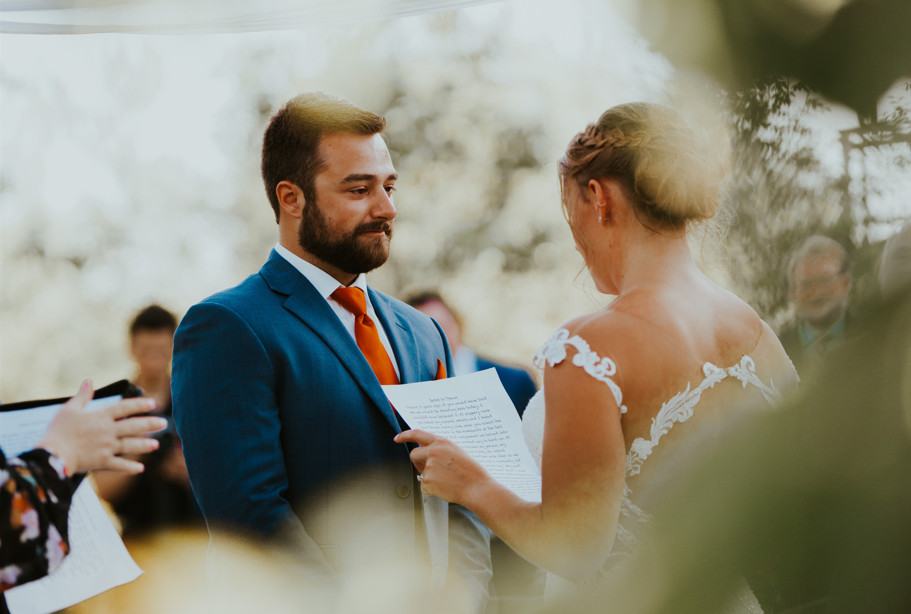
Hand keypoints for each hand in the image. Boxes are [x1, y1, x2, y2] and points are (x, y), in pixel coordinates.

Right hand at [37, 380, 168, 475]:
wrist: (51, 455)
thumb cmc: (58, 431)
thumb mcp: (69, 409)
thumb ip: (82, 396)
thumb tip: (88, 381)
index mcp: (101, 417)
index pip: (125, 408)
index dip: (140, 404)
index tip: (153, 403)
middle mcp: (108, 431)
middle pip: (133, 426)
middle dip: (150, 424)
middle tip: (164, 423)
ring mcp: (106, 447)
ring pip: (130, 445)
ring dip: (144, 445)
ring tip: (156, 445)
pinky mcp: (102, 462)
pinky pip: (119, 465)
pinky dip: (130, 468)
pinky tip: (141, 468)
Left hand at [393, 429, 490, 505]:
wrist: (477, 488)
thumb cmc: (472, 472)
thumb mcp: (457, 452)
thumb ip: (441, 450)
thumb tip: (428, 453)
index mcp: (442, 442)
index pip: (418, 434)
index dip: (405, 435)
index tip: (397, 438)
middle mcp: (433, 452)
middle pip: (414, 454)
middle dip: (418, 462)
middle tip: (430, 469)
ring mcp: (429, 466)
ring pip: (421, 472)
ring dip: (430, 478)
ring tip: (447, 480)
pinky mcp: (427, 481)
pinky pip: (424, 486)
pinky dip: (432, 489)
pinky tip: (445, 488)